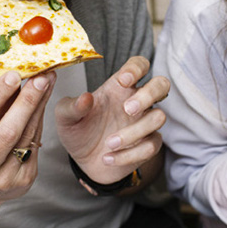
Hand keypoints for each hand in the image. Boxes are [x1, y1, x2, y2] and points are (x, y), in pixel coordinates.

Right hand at [0, 71, 54, 217]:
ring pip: (26, 136)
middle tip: (40, 78)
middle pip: (8, 131)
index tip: (12, 75)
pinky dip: (39, 121)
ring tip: (46, 84)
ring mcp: (5, 179)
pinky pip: (35, 144)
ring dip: (39, 107)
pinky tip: (42, 105)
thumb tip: (12, 80)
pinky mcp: (25, 180)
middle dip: (27, 101)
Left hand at [55, 56, 168, 183]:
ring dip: (134, 132)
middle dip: (149, 94)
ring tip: (109, 144)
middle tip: (128, 109)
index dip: (136, 68)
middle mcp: (136, 101)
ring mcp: (144, 123)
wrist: (83, 162)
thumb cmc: (77, 132)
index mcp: (119, 87)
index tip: (123, 80)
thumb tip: (86, 98)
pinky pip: (151, 146)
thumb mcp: (65, 118)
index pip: (139, 65)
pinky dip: (129, 154)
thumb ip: (72, 106)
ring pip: (159, 117)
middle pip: (161, 85)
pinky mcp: (148, 144)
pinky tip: (108, 158)